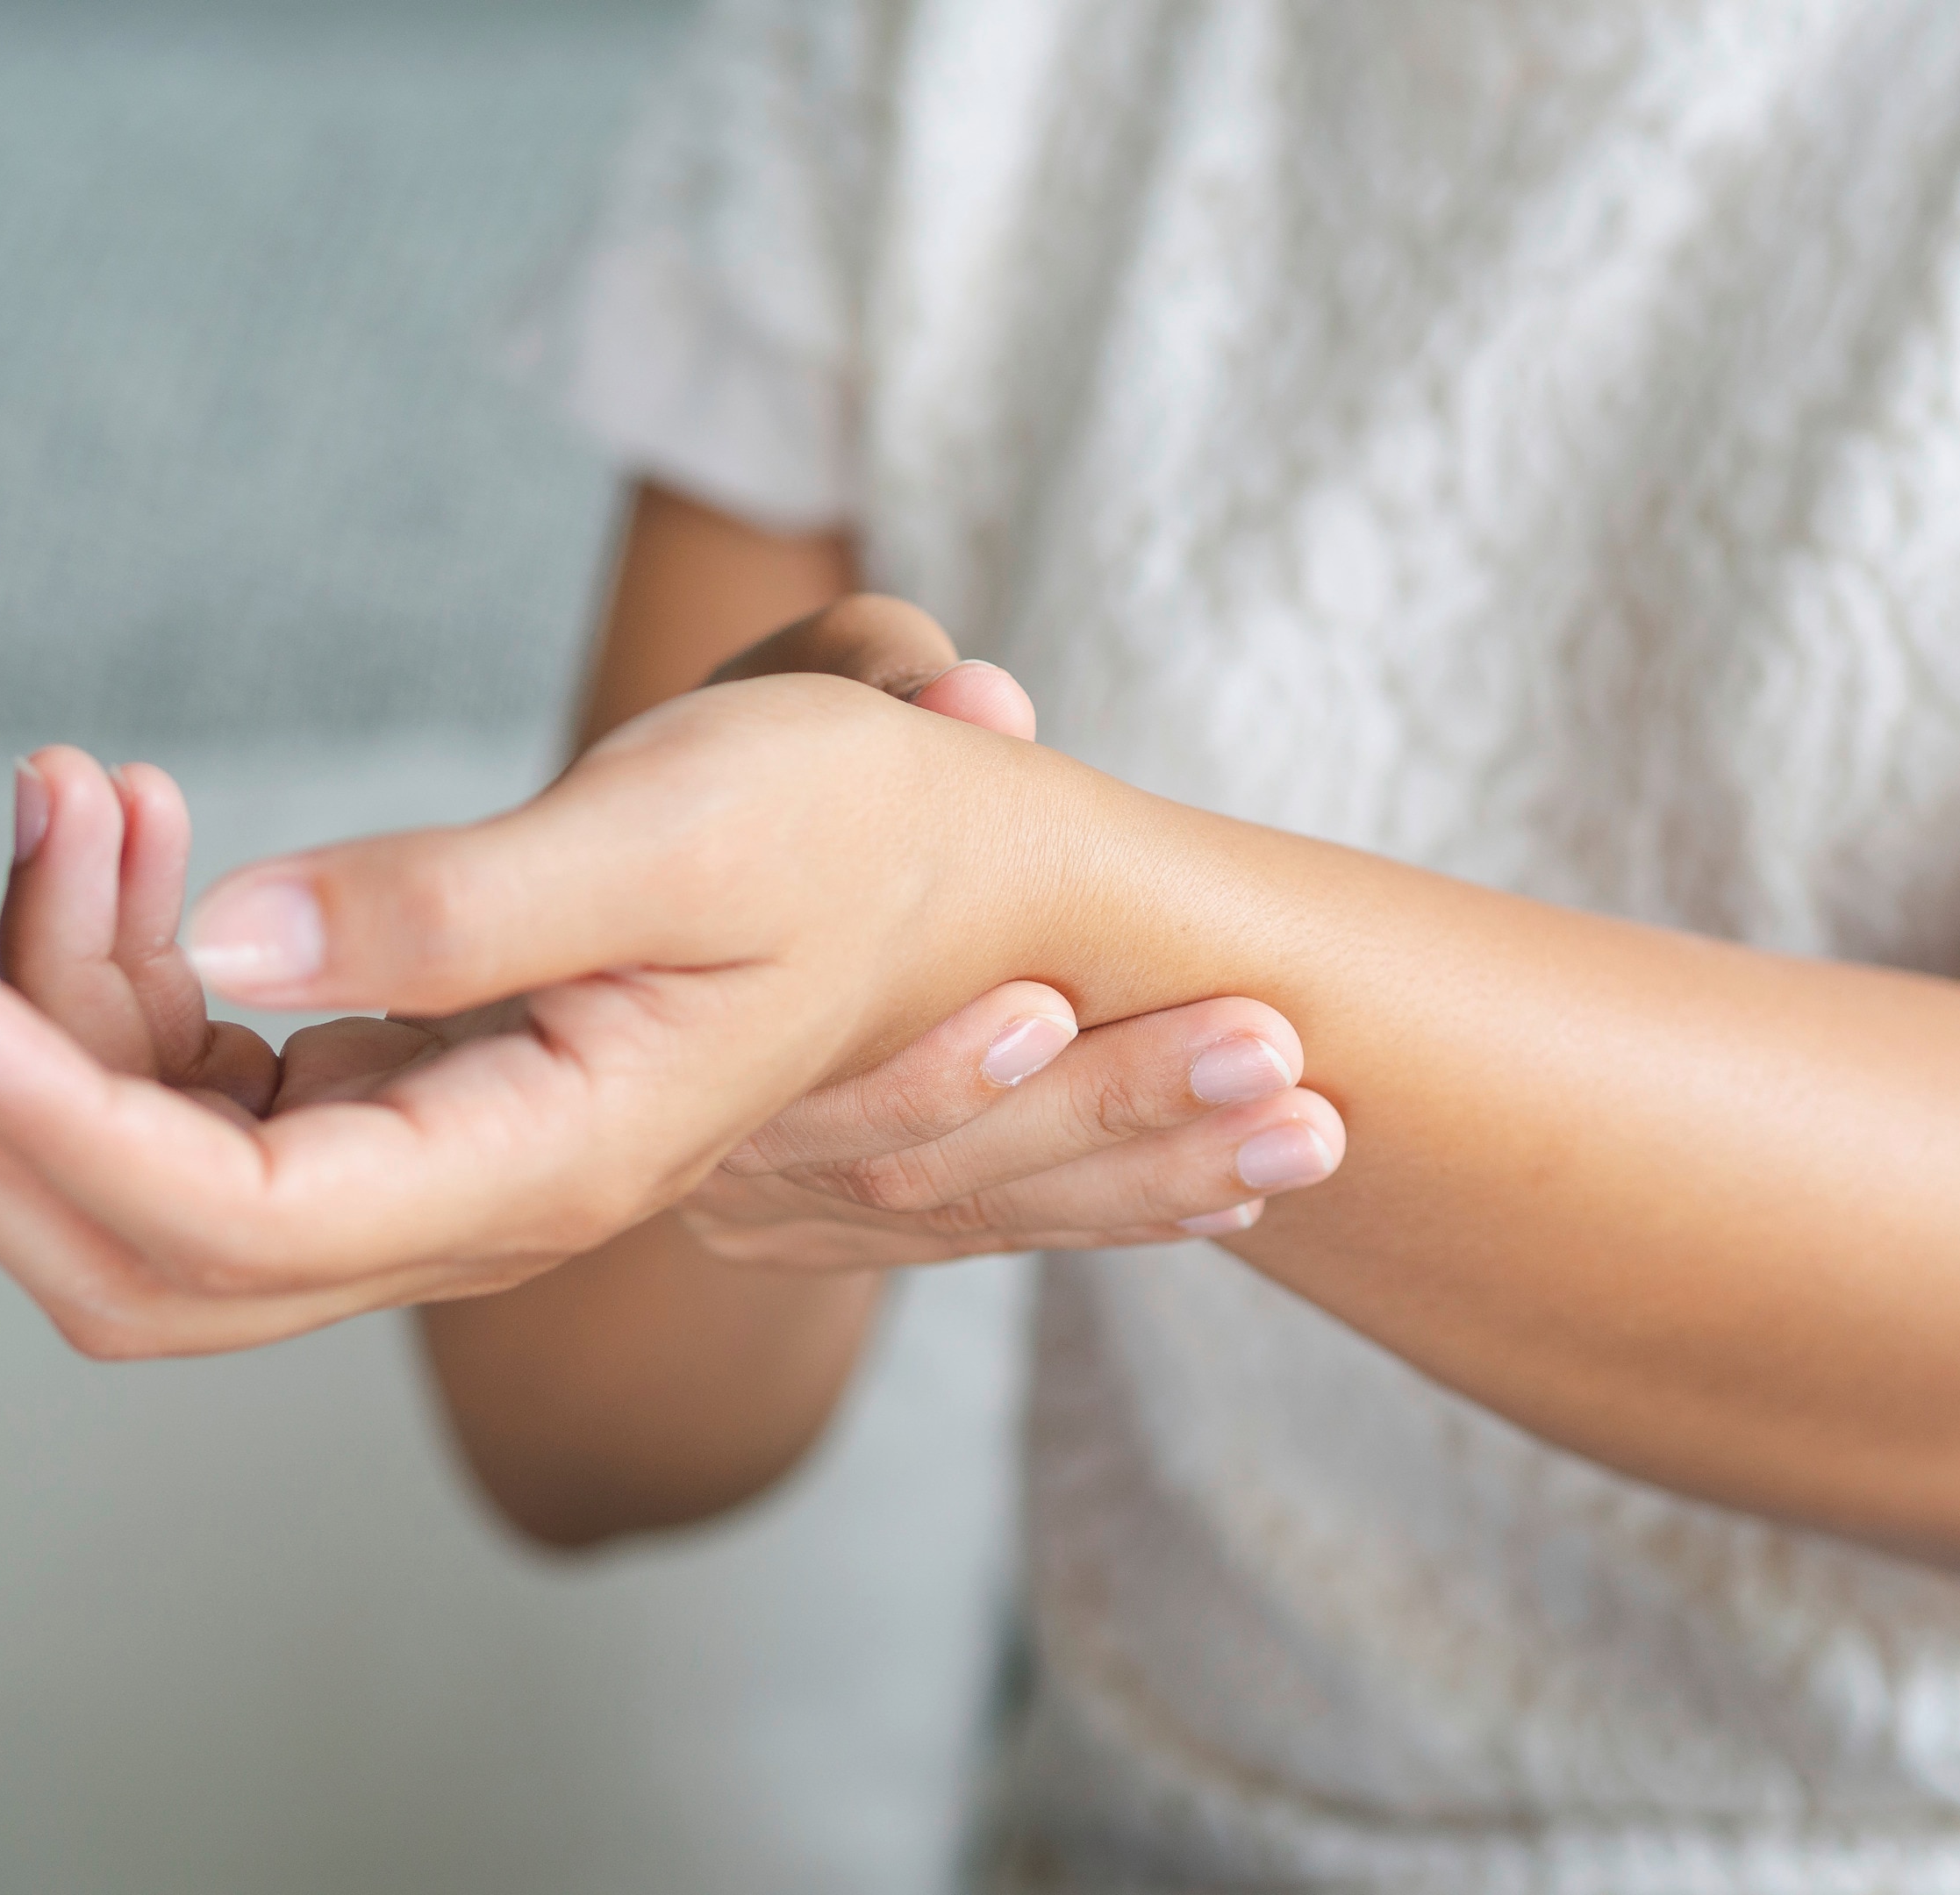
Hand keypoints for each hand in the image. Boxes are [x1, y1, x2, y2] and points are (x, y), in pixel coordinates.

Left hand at [0, 601, 1342, 1356]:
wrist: (969, 888)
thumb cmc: (864, 842)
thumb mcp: (683, 833)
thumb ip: (458, 902)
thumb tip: (236, 923)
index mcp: (534, 1164)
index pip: (218, 1214)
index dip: (35, 1119)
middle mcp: (471, 1201)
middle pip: (142, 1261)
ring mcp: (435, 1159)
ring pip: (158, 1175)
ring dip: (60, 1009)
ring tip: (84, 796)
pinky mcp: (416, 1093)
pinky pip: (215, 1093)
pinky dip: (138, 979)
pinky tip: (151, 837)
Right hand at [672, 598, 1341, 1265]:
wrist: (655, 902)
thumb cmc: (739, 767)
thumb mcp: (780, 690)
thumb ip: (871, 674)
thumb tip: (990, 702)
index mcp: (683, 1010)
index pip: (819, 1080)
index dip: (942, 1064)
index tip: (1066, 1005)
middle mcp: (713, 1139)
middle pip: (916, 1167)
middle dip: (1106, 1112)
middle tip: (1271, 1063)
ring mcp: (763, 1201)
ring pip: (966, 1211)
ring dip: (1146, 1176)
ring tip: (1304, 1134)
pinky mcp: (819, 1230)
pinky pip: (981, 1237)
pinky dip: (1114, 1214)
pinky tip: (1237, 1194)